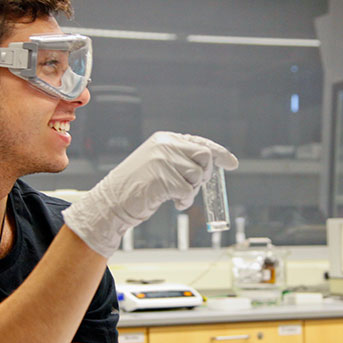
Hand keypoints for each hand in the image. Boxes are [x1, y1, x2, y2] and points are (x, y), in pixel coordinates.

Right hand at [63, 132, 237, 257]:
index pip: (200, 142)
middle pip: (204, 156)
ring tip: (177, 196)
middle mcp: (165, 145)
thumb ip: (180, 159)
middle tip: (194, 186)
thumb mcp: (158, 164)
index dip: (219, 153)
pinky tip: (174, 203)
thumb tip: (212, 164)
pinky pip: (188, 191)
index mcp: (164, 139)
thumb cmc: (136, 187)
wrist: (111, 202)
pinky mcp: (162, 178)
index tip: (231, 163)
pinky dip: (185, 201)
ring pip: (198, 175)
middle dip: (205, 174)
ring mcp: (163, 161)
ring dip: (192, 191)